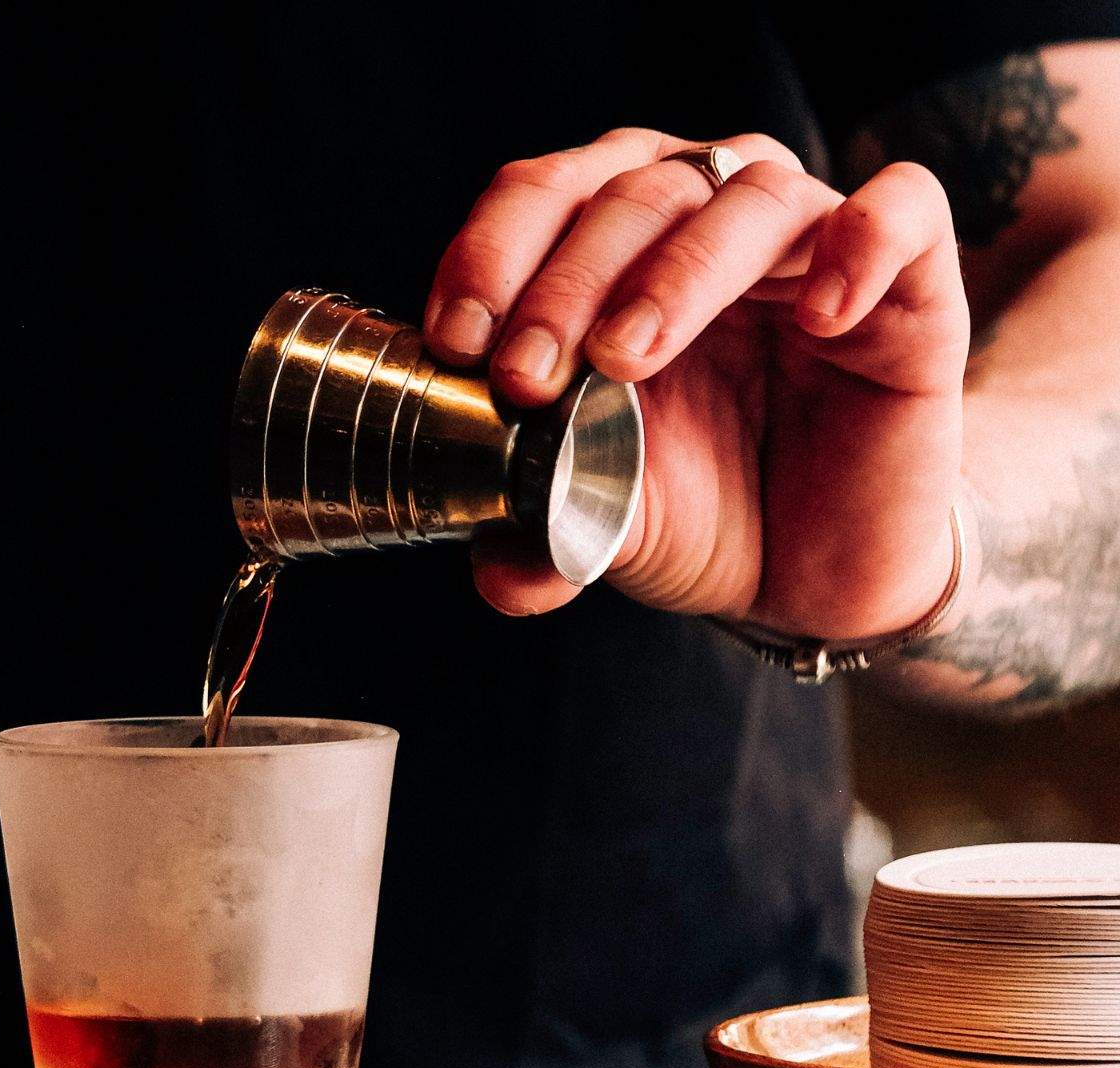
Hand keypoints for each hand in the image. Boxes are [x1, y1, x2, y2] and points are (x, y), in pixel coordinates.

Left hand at [425, 128, 968, 637]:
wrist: (820, 569)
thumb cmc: (701, 506)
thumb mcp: (599, 521)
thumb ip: (536, 532)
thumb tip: (498, 573)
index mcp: (612, 246)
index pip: (543, 194)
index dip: (490, 253)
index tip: (460, 339)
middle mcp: (706, 218)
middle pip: (634, 189)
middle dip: (562, 283)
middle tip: (527, 376)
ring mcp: (809, 244)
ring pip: (751, 192)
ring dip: (675, 271)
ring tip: (626, 357)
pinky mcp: (911, 283)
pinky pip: (901, 209)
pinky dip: (860, 242)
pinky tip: (819, 318)